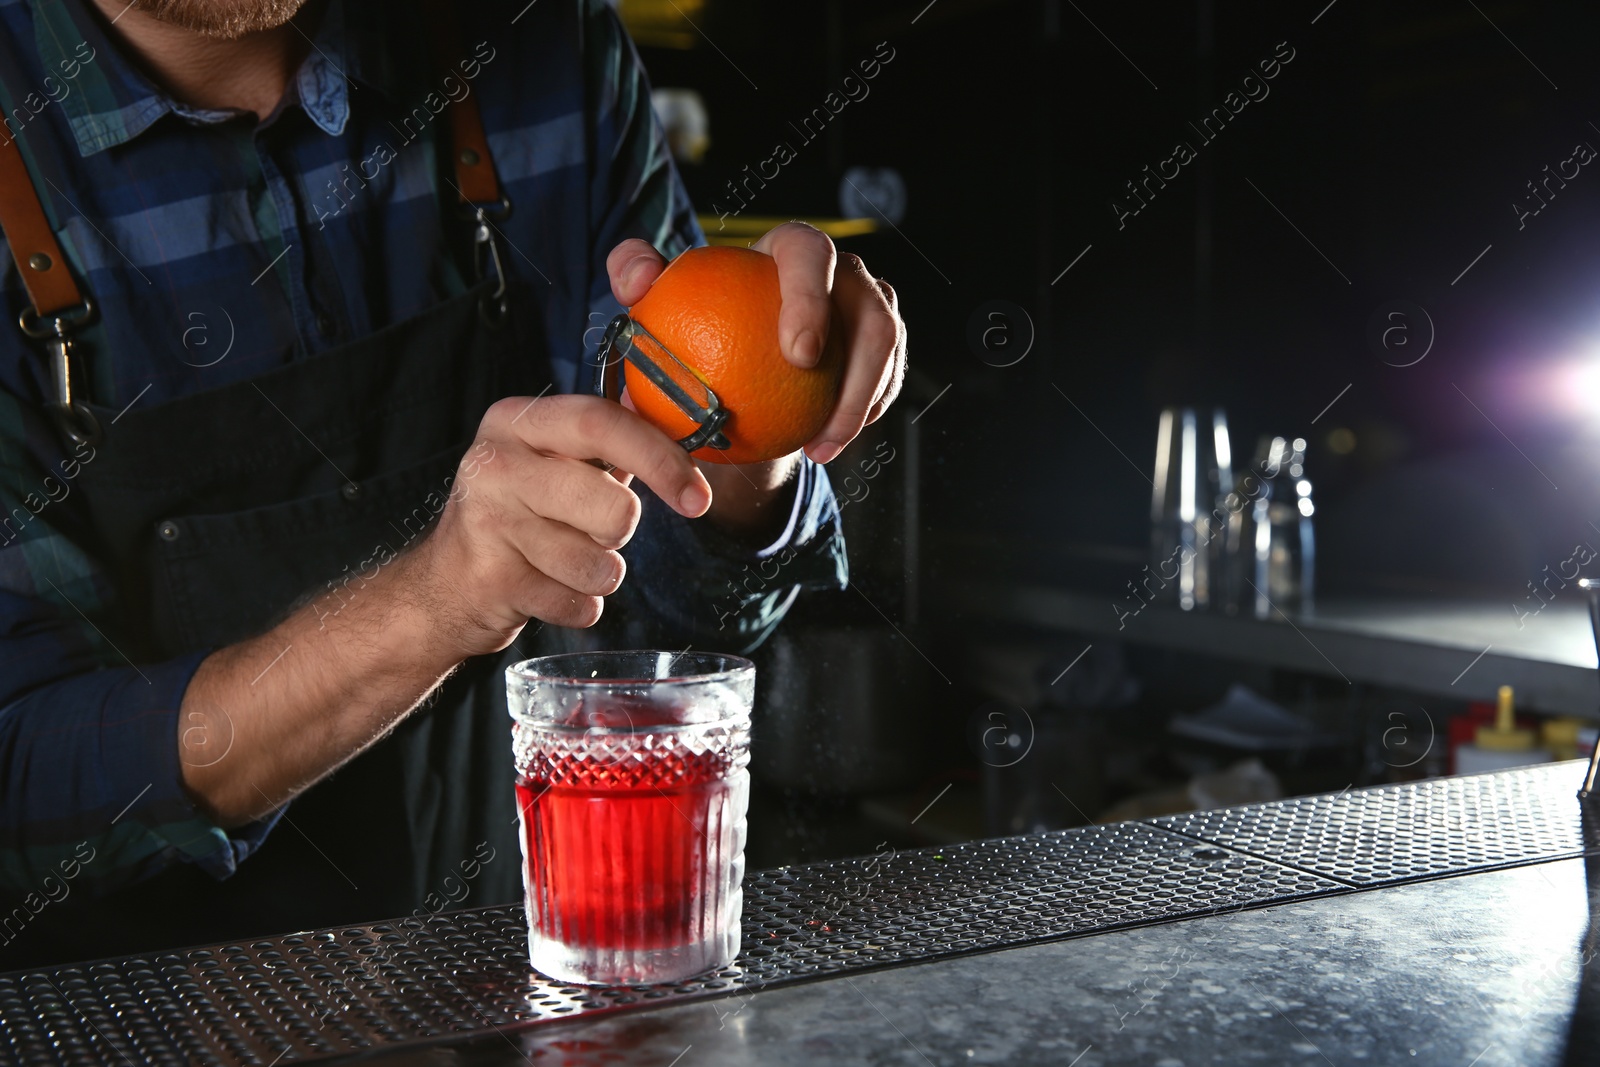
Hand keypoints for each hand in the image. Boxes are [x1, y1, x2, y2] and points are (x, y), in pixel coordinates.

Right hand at [413, 394, 713, 653]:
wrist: (445, 582)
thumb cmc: (521, 513)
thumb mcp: (555, 461)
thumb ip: (615, 440)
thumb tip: (683, 418)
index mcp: (519, 422)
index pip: (602, 424)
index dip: (662, 459)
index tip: (697, 498)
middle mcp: (496, 464)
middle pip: (613, 505)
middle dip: (621, 532)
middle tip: (595, 532)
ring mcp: (488, 523)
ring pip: (597, 564)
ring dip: (598, 574)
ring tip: (563, 562)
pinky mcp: (490, 580)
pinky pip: (575, 604)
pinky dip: (576, 607)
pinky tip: (545, 589)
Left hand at [607, 223, 907, 465]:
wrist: (733, 353)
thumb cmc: (694, 318)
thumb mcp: (655, 299)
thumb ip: (636, 274)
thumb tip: (638, 279)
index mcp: (791, 248)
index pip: (811, 256)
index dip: (813, 297)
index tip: (798, 354)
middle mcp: (843, 273)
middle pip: (873, 308)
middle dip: (862, 366)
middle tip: (821, 423)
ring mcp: (870, 310)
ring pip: (888, 351)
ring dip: (861, 404)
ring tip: (822, 447)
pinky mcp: (881, 350)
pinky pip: (884, 384)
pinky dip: (860, 417)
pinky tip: (824, 449)